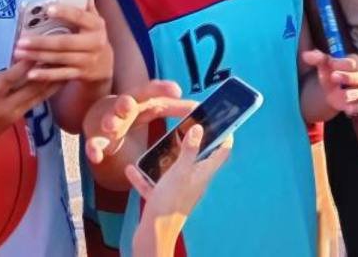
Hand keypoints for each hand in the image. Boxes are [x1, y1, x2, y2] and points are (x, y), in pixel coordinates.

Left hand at [13, 0, 112, 85]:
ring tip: (19, 53)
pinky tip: (30, 73)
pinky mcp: (81, 74)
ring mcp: (88, 60)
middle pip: (65, 42)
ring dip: (37, 56)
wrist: (105, 65)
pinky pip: (60, 75)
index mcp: (96, 25)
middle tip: (21, 40)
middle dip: (41, 42)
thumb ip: (86, 6)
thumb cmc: (93, 36)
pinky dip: (45, 75)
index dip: (65, 12)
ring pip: (59, 58)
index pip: (80, 16)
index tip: (48, 9)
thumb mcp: (94, 21)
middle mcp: (94, 42)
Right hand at [84, 80, 195, 166]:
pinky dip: (94, 148)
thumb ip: (177, 107)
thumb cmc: (135, 110)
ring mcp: (109, 123)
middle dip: (126, 103)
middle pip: (125, 102)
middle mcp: (123, 108)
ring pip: (108, 120)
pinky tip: (96, 155)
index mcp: (140, 99)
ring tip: (111, 126)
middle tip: (128, 105)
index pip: (152, 91)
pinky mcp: (98, 139)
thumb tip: (201, 108)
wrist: (101, 115)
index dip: (163, 89)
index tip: (177, 90)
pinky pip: (93, 144)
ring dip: (109, 122)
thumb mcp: (154, 106)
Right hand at [128, 125, 230, 256]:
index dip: (225, 135)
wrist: (153, 236)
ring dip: (166, 157)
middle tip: (184, 125)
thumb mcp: (181, 171)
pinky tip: (132, 169)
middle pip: (198, 158)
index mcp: (203, 173)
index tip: (220, 120)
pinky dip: (145, 177)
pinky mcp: (163, 199)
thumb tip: (200, 128)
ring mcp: (178, 191)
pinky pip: (154, 184)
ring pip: (175, 169)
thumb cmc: (169, 203)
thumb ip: (190, 150)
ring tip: (158, 143)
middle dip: (192, 142)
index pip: (222, 151)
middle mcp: (193, 181)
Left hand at [301, 50, 357, 116]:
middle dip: (346, 77)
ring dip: (350, 94)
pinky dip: (353, 108)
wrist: (335, 87)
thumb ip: (318, 58)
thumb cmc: (333, 71)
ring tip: (340, 95)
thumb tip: (306, 55)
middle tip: (333, 76)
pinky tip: (347, 109)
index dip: (342, 63)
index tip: (331, 63)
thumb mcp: (325, 64)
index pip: (353, 62)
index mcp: (356, 63)